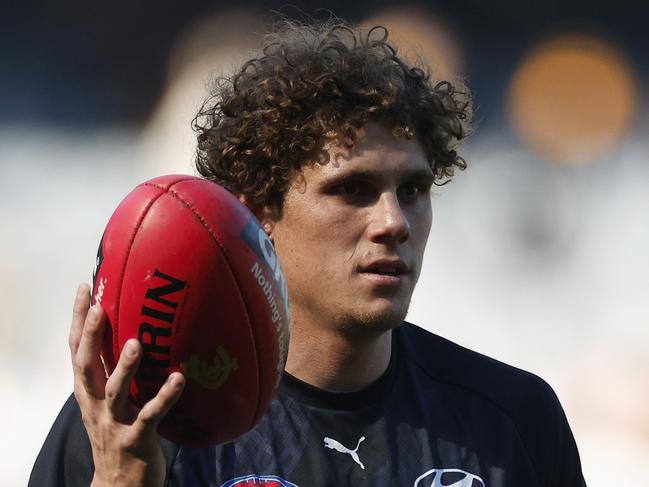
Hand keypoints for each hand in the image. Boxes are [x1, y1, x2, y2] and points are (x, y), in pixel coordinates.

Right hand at [69, 284, 184, 486]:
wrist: (119, 484)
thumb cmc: (118, 433)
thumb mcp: (109, 402)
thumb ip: (115, 371)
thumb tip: (134, 332)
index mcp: (89, 392)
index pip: (76, 350)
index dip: (79, 319)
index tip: (85, 287)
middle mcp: (96, 404)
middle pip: (87, 366)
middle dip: (91, 336)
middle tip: (101, 307)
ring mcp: (114, 422)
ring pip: (116, 391)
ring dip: (125, 367)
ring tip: (138, 343)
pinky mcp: (135, 439)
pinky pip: (150, 415)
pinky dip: (164, 396)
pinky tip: (179, 379)